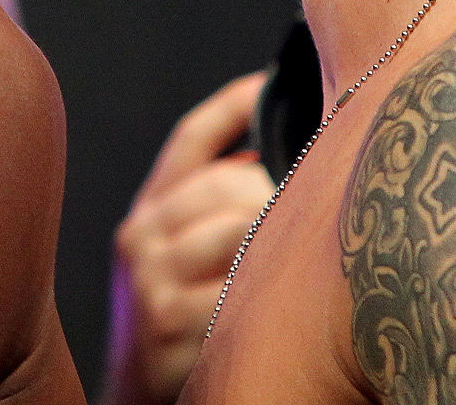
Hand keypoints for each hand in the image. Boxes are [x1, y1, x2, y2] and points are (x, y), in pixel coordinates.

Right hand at [102, 72, 276, 404]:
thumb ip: (214, 205)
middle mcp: (142, 236)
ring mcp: (152, 279)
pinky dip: (266, 286)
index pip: (191, 138)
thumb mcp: (180, 253)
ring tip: (306, 247)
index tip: (274, 82)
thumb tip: (288, 154)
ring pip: (237, 228)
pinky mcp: (170, 323)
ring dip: (278, 235)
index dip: (235, 105)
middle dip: (277, 187)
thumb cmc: (178, 315)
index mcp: (148, 210)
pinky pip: (237, 286)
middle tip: (319, 197)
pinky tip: (284, 291)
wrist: (137, 392)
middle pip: (225, 182)